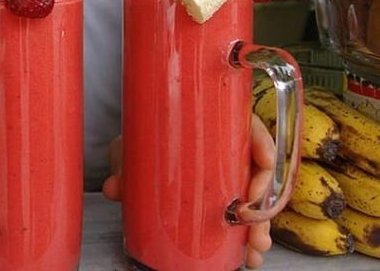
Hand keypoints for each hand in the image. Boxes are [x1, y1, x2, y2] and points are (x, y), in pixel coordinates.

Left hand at [101, 114, 275, 268]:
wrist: (133, 152)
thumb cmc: (140, 140)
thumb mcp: (130, 145)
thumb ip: (122, 161)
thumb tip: (114, 188)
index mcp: (213, 125)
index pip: (248, 126)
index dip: (263, 142)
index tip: (264, 161)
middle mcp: (227, 150)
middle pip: (259, 168)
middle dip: (265, 197)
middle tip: (253, 220)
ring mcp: (228, 177)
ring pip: (257, 198)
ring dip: (261, 225)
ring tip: (254, 248)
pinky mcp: (223, 200)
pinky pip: (244, 216)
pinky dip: (249, 237)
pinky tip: (248, 254)